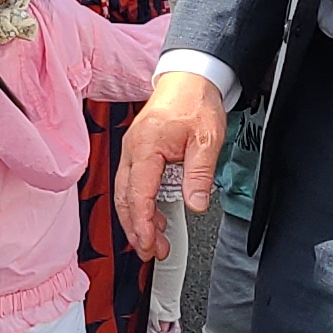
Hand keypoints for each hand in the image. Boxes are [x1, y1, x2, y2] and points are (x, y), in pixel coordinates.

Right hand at [119, 69, 226, 257]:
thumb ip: (200, 174)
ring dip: (136, 221)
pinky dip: (140, 206)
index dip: (142, 224)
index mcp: (146, 147)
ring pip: (125, 194)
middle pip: (125, 199)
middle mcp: (132, 150)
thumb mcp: (207, 140)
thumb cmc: (195, 103)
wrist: (189, 79)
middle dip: (136, 230)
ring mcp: (132, 151)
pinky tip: (154, 219)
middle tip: (152, 252)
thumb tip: (196, 204)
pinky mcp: (137, 153)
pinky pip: (132, 185)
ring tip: (154, 242)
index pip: (138, 194)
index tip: (149, 244)